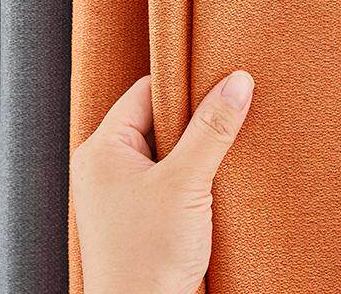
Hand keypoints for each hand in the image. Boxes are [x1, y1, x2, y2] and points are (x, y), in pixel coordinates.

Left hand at [72, 71, 254, 293]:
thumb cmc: (147, 260)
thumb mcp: (185, 184)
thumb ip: (212, 129)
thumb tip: (238, 81)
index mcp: (102, 148)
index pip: (147, 91)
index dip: (185, 86)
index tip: (221, 82)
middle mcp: (106, 164)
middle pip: (158, 118)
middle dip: (194, 119)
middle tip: (229, 114)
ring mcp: (121, 190)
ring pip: (166, 147)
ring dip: (195, 148)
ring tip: (223, 148)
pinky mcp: (138, 212)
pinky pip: (168, 174)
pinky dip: (191, 172)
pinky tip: (213, 177)